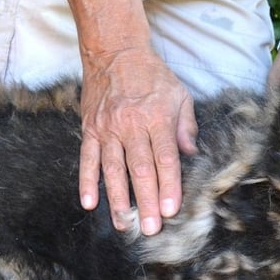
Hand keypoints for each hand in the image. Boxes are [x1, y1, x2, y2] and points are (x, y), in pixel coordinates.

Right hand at [78, 47, 198, 234]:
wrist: (116, 52)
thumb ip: (187, 127)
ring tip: (124, 224)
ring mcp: (107, 128)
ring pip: (113, 169)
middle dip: (146, 201)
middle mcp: (131, 125)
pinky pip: (88, 159)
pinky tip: (90, 203)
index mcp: (157, 118)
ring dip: (118, 200)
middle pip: (140, 169)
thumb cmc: (153, 77)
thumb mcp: (181, 96)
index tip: (172, 210)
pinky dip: (88, 182)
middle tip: (150, 228)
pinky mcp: (90, 128)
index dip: (169, 185)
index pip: (165, 158)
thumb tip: (192, 156)